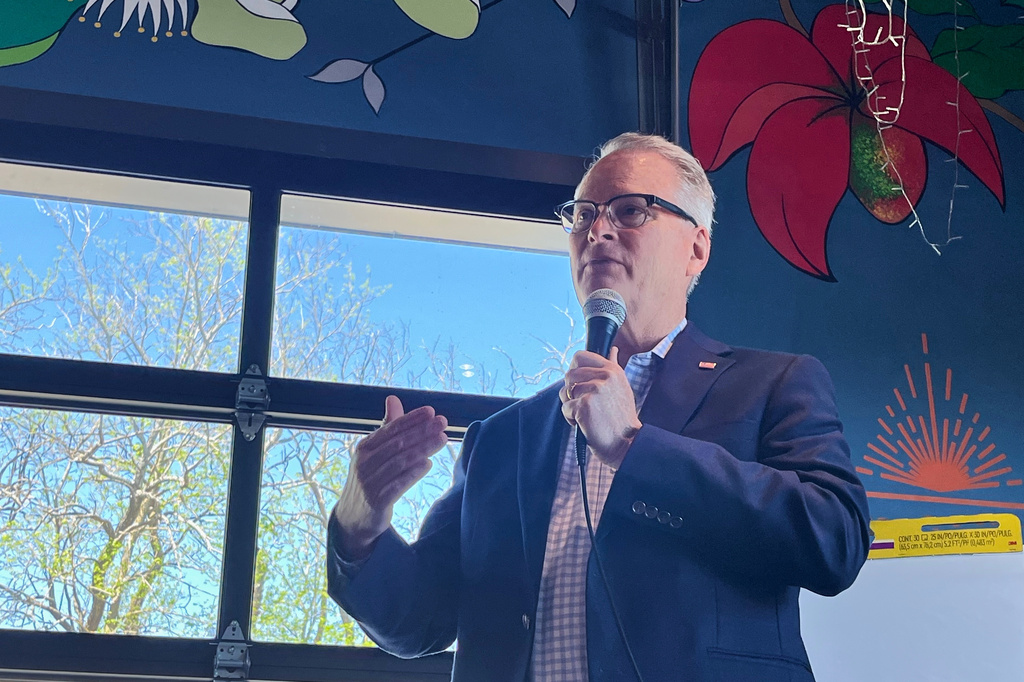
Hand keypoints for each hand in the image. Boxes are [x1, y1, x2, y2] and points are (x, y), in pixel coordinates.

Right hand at [333, 395, 447, 559]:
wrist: (353, 517)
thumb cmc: (369, 479)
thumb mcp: (374, 452)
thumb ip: (387, 426)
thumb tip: (393, 398)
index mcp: (365, 447)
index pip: (390, 428)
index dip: (411, 419)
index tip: (432, 412)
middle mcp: (365, 462)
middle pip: (398, 444)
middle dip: (422, 432)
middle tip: (443, 423)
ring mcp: (369, 482)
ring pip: (400, 462)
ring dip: (423, 449)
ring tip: (442, 440)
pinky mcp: (377, 501)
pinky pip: (397, 485)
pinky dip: (412, 473)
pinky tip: (428, 464)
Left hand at [559, 347, 640, 468]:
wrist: (626, 444)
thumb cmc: (621, 418)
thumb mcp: (621, 387)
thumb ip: (614, 367)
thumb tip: (613, 349)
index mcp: (612, 370)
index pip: (579, 356)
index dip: (575, 370)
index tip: (581, 385)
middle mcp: (604, 376)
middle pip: (569, 375)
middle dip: (571, 392)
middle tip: (585, 404)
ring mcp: (594, 390)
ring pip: (564, 392)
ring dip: (571, 406)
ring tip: (588, 415)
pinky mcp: (584, 406)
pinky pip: (565, 408)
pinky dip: (571, 419)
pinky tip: (586, 424)